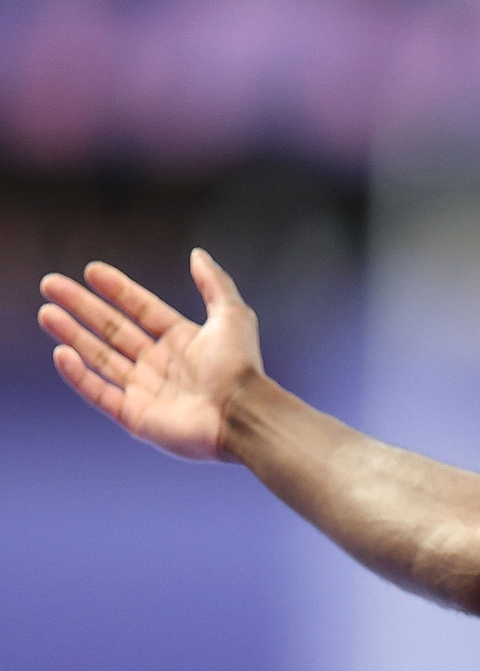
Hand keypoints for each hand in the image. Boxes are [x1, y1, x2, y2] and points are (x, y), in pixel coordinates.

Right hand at [37, 250, 264, 462]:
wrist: (241, 414)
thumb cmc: (240, 367)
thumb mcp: (233, 315)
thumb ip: (214, 284)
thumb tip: (198, 254)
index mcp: (183, 341)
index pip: (141, 309)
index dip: (117, 289)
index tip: (91, 270)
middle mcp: (162, 365)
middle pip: (113, 330)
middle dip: (82, 307)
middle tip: (51, 285)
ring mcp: (147, 391)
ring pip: (100, 358)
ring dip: (73, 335)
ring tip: (47, 313)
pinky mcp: (136, 416)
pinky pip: (100, 393)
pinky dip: (79, 375)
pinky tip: (61, 352)